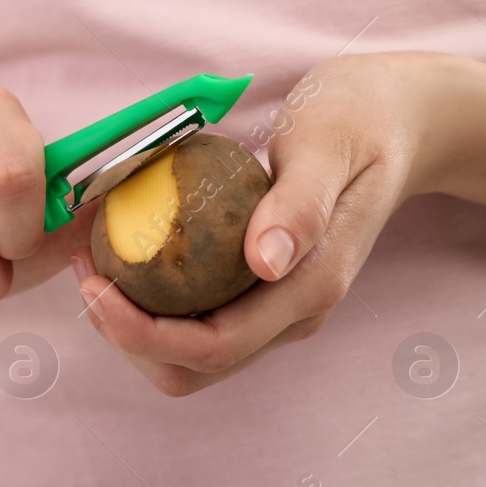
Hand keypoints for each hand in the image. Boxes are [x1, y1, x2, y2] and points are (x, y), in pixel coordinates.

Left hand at [73, 53, 448, 395]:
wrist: (402, 120)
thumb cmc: (361, 119)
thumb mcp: (329, 144)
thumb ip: (300, 203)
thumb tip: (265, 262)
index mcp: (309, 287)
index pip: (213, 346)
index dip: (140, 331)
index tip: (91, 281)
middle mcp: (294, 313)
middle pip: (193, 367)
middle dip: (125, 336)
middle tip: (83, 272)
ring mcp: (280, 308)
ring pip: (190, 356)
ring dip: (132, 326)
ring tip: (94, 264)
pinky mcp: (263, 292)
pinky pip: (197, 321)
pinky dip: (151, 305)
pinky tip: (125, 255)